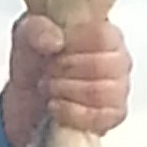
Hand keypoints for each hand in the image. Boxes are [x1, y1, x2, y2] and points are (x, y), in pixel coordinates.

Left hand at [0, 13, 131, 146]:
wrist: (28, 97)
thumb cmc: (37, 61)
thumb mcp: (26, 36)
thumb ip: (37, 29)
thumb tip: (55, 41)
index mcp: (105, 33)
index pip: (102, 37)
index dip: (72, 47)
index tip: (53, 52)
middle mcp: (119, 60)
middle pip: (99, 66)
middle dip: (63, 71)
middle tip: (47, 72)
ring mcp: (120, 89)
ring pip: (98, 92)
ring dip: (64, 91)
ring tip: (49, 88)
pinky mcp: (114, 115)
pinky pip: (100, 116)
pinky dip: (71, 112)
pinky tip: (56, 105)